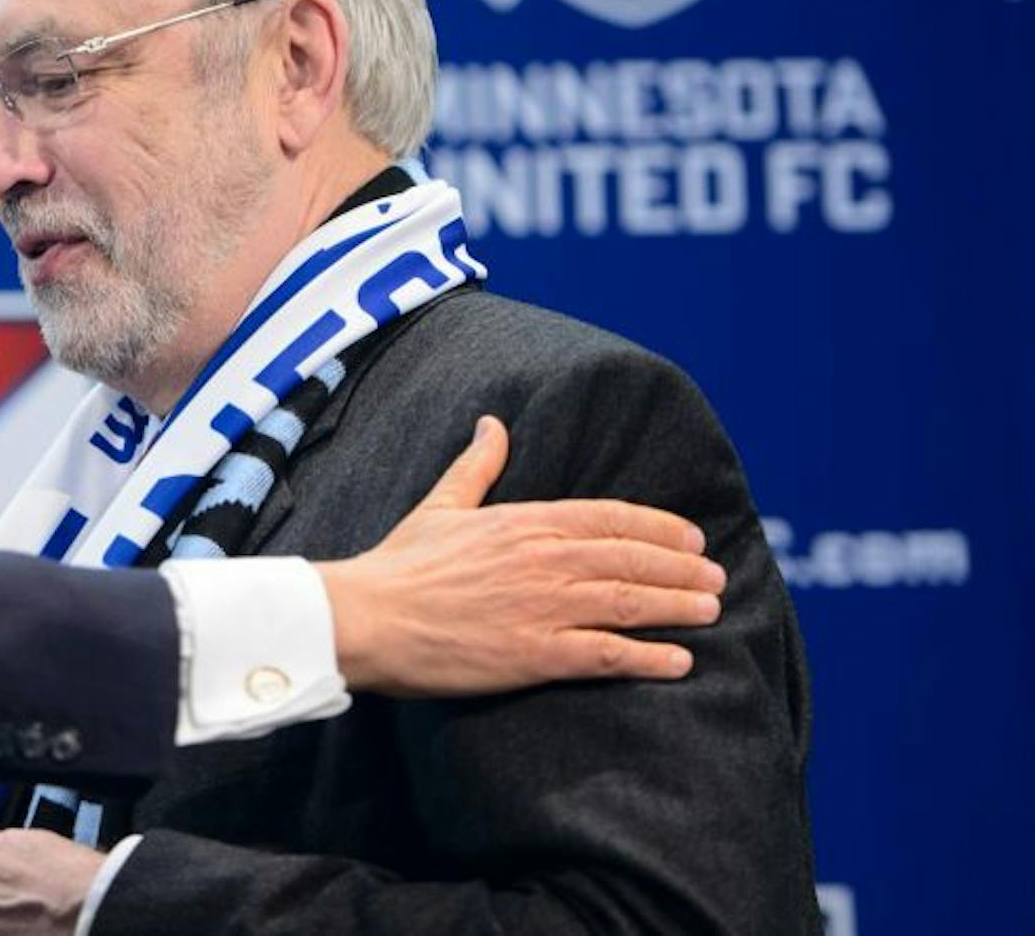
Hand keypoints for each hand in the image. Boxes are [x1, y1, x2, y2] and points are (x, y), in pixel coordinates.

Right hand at [320, 415, 724, 695]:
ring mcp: (543, 608)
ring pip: (629, 602)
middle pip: (631, 559)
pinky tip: (679, 660)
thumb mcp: (440, 505)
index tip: (689, 538)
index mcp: (524, 521)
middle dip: (681, 568)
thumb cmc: (399, 564)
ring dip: (677, 606)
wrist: (367, 618)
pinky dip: (649, 657)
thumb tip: (493, 423)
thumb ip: (477, 466)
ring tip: (710, 610)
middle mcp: (543, 560)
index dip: (658, 528)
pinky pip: (607, 654)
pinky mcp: (536, 654)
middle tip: (715, 577)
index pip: (609, 518)